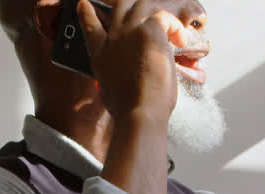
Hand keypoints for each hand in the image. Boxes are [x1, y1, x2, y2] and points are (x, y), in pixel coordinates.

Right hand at [78, 0, 188, 122]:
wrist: (139, 111)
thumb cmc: (127, 108)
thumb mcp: (106, 88)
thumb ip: (109, 74)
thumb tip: (111, 78)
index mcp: (100, 51)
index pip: (89, 23)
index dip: (87, 12)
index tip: (84, 5)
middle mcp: (113, 36)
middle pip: (121, 6)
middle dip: (134, 8)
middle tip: (150, 20)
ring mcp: (131, 31)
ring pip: (143, 6)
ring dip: (158, 16)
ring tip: (170, 33)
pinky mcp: (150, 31)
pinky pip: (164, 17)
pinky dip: (175, 26)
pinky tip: (179, 41)